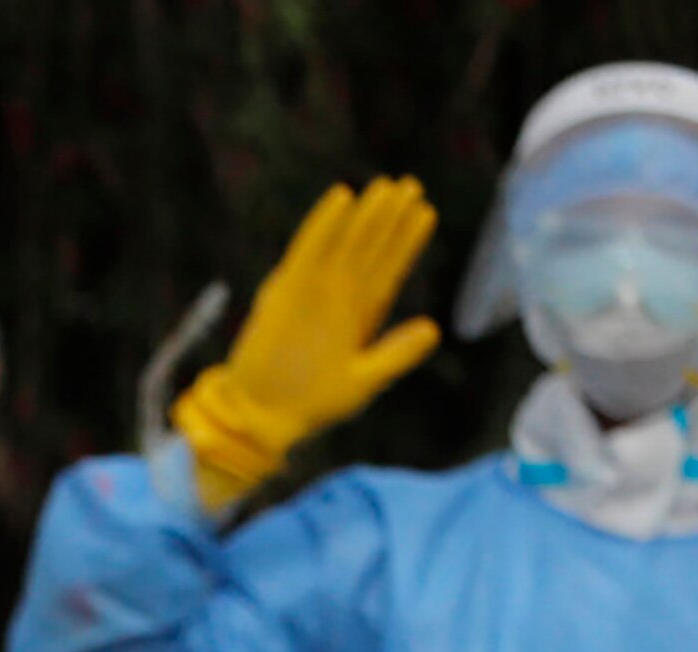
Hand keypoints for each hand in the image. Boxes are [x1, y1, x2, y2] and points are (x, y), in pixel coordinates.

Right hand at [171, 177, 442, 513]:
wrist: (264, 419)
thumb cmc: (311, 406)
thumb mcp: (363, 383)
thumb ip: (396, 354)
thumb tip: (433, 329)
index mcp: (360, 317)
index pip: (388, 270)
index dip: (407, 242)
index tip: (426, 213)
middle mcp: (339, 298)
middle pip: (370, 249)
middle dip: (390, 219)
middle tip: (411, 186)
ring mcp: (313, 291)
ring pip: (345, 243)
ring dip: (365, 215)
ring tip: (387, 186)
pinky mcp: (287, 291)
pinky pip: (308, 250)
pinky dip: (324, 224)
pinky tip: (341, 198)